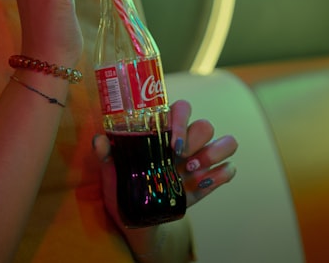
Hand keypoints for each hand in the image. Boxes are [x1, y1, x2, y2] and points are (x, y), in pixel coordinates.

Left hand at [92, 100, 237, 238]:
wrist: (137, 219)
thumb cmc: (123, 186)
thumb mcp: (112, 172)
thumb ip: (107, 154)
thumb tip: (99, 141)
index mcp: (163, 130)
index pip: (181, 108)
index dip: (182, 120)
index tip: (172, 143)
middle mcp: (185, 141)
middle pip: (205, 125)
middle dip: (197, 141)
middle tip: (181, 160)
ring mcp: (199, 159)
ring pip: (226, 142)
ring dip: (215, 154)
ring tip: (193, 171)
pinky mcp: (207, 181)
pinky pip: (228, 170)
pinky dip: (222, 175)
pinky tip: (205, 182)